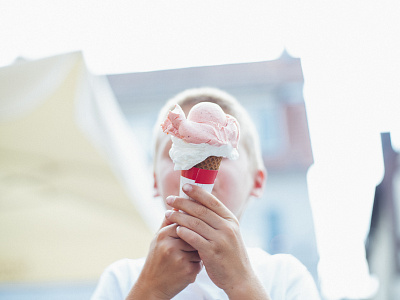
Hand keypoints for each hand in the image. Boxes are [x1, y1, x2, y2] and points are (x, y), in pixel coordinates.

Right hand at [127, 216, 202, 299]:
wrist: (151, 287)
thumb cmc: (156, 260)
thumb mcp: (158, 239)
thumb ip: (168, 222)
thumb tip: (178, 205)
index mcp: (164, 234)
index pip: (186, 222)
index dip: (191, 227)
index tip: (191, 231)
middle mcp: (171, 246)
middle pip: (195, 235)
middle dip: (196, 240)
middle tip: (189, 246)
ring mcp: (180, 259)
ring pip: (200, 248)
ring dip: (197, 253)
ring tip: (184, 259)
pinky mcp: (188, 271)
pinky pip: (200, 262)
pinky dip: (196, 265)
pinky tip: (186, 269)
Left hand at [165, 184, 269, 299]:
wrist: (240, 278)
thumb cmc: (230, 254)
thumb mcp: (229, 233)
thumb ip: (217, 220)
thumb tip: (199, 204)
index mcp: (230, 220)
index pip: (212, 201)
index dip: (197, 192)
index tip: (184, 187)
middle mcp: (227, 227)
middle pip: (201, 210)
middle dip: (183, 203)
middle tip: (170, 199)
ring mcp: (220, 240)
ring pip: (195, 223)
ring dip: (179, 216)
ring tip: (167, 213)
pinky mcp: (212, 252)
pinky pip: (194, 238)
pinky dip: (183, 232)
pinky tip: (175, 229)